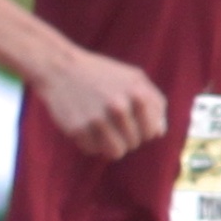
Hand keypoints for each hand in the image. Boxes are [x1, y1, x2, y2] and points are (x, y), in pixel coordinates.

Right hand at [28, 40, 166, 160]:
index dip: (143, 130)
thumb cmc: (103, 74)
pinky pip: (93, 150)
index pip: (152, 133)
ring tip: (102, 128)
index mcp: (138, 94)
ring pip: (116, 153)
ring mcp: (97, 119)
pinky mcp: (77, 128)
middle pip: (134, 144)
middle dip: (125, 136)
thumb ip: (155, 102)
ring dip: (110, 144)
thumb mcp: (135, 78)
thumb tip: (159, 132)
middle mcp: (119, 107)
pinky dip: (90, 142)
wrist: (61, 67)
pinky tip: (85, 125)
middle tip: (111, 120)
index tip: (132, 120)